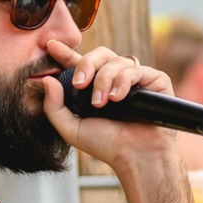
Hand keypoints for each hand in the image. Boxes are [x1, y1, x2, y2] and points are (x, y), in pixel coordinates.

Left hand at [38, 39, 178, 167]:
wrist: (136, 157)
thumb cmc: (107, 145)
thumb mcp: (71, 129)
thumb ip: (54, 107)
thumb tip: (46, 79)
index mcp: (95, 87)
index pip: (79, 63)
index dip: (65, 53)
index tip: (51, 45)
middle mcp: (116, 79)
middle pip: (100, 54)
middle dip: (87, 64)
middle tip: (80, 84)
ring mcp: (136, 79)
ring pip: (117, 61)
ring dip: (105, 80)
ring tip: (102, 103)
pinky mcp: (155, 80)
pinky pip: (137, 69)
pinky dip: (124, 81)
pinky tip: (118, 98)